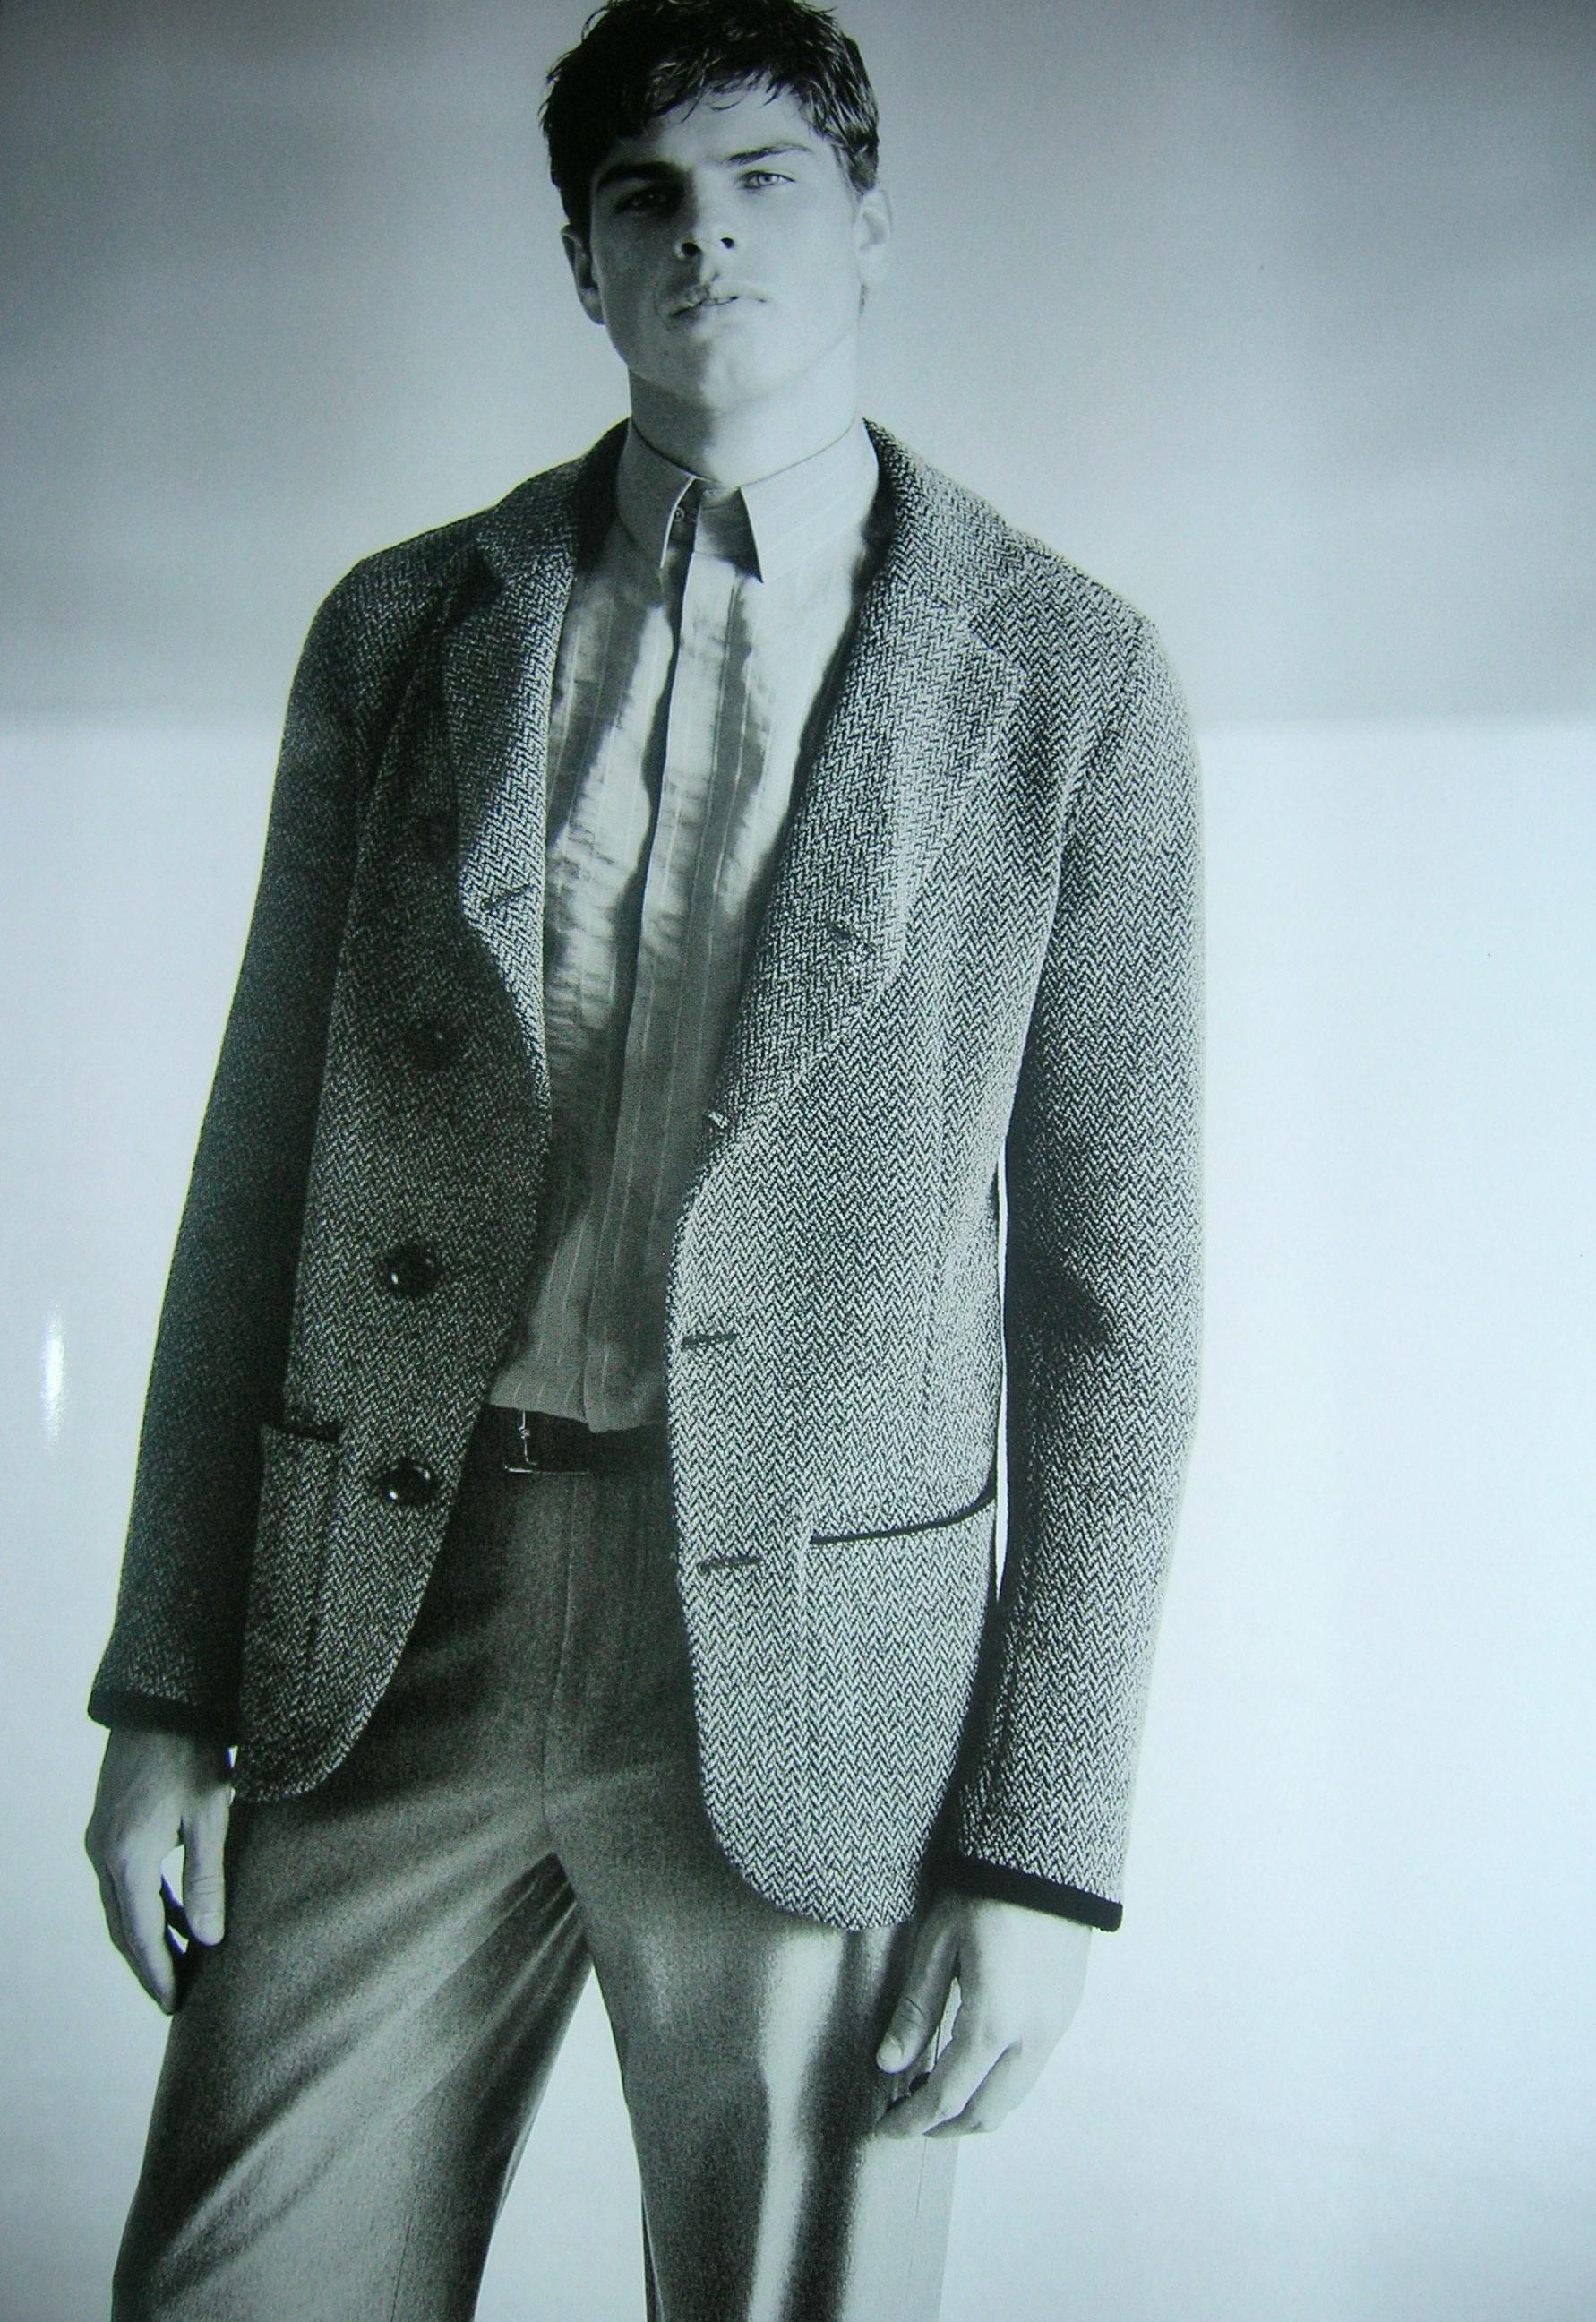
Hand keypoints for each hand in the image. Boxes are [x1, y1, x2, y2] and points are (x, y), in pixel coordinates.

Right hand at [85, 1729, 231, 2012]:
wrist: (161, 1701)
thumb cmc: (192, 1755)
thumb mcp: (210, 1817)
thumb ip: (206, 1880)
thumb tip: (209, 1940)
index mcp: (126, 1860)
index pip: (141, 1937)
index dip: (160, 1975)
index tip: (176, 2007)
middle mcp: (103, 1855)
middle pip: (125, 1929)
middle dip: (151, 1965)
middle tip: (177, 1998)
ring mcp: (102, 1840)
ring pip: (123, 1907)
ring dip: (150, 1937)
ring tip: (183, 1965)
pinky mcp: (110, 1826)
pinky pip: (125, 1882)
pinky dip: (149, 1906)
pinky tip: (178, 1916)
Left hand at [873, 1889, 1091, 2136]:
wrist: (1049, 1865)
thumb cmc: (986, 1896)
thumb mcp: (938, 1944)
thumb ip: (915, 2009)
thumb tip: (888, 2063)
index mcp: (992, 2024)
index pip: (947, 2097)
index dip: (913, 2121)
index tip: (885, 2128)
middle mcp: (1029, 2040)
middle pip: (984, 2112)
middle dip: (942, 2127)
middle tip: (907, 2118)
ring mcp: (1053, 2031)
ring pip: (1012, 2099)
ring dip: (972, 2110)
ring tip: (935, 2093)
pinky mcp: (1064, 2016)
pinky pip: (1030, 2073)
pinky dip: (997, 2086)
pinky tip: (973, 2064)